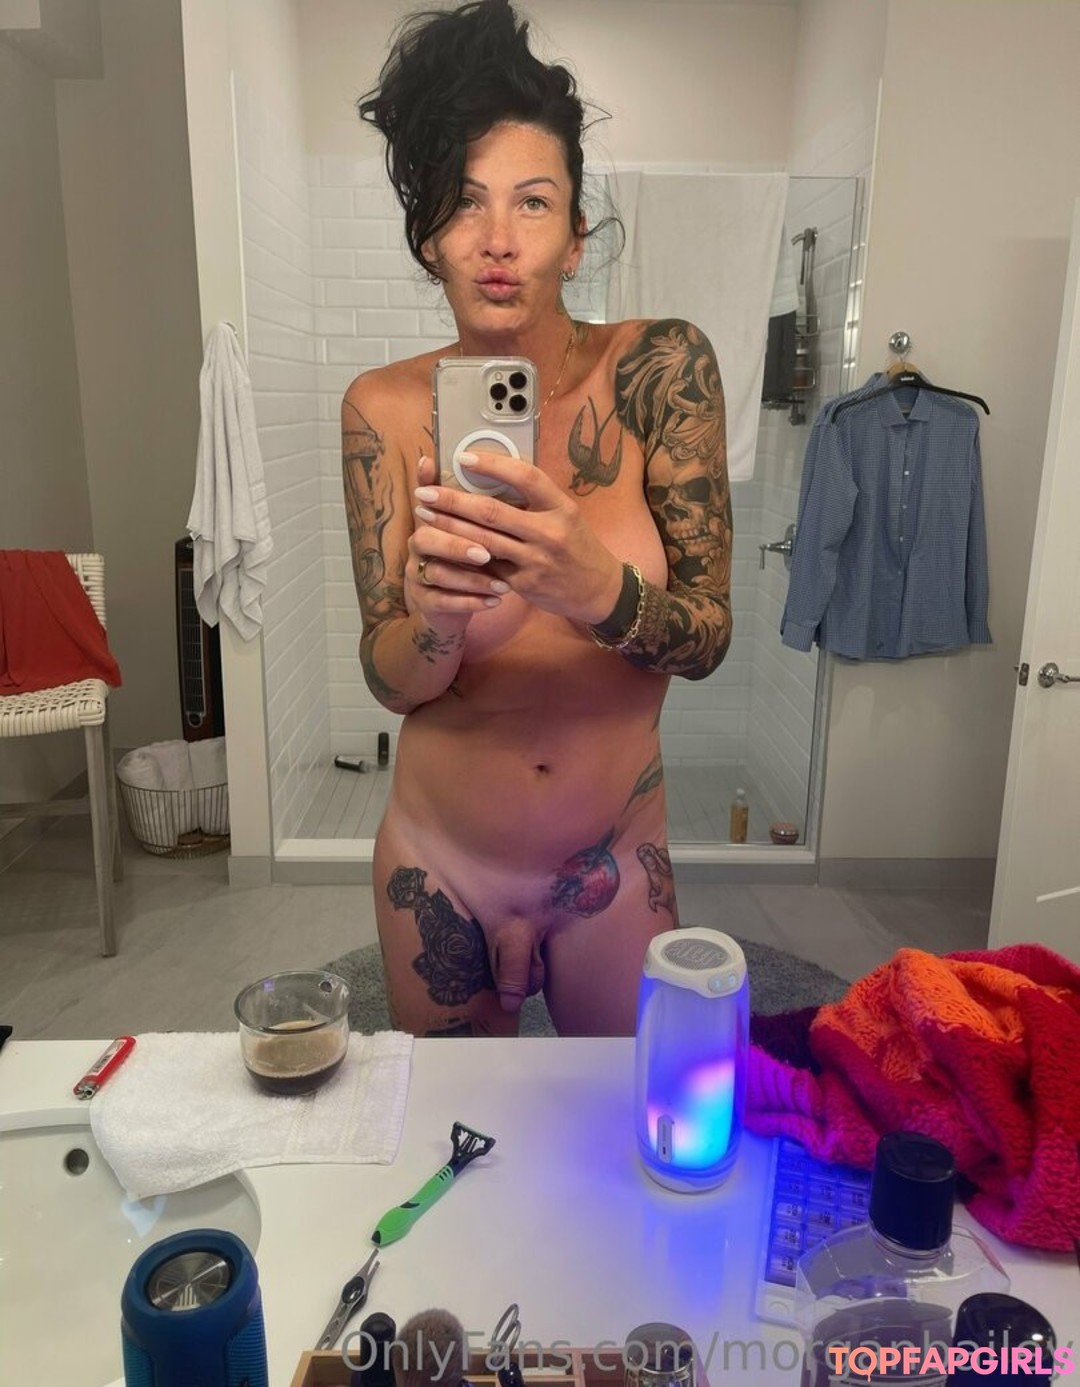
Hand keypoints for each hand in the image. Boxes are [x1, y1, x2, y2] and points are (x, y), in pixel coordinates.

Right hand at [406, 455, 510, 621]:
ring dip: (471, 579)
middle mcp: (418, 546)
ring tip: (503, 585)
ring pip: (437, 574)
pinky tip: (495, 601)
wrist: (448, 605)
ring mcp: (418, 575)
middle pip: (427, 539)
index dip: (443, 499)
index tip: (468, 501)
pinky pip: (443, 602)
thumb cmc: (465, 560)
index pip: (430, 504)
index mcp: (430, 522)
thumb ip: (478, 501)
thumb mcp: (471, 529)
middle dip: (458, 545)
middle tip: (488, 552)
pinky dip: (471, 602)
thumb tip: (482, 466)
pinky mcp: (424, 602)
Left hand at [413, 451, 623, 625]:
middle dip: (452, 501)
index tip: (462, 457)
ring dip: (449, 528)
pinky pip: (487, 568)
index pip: (526, 477)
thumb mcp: (566, 514)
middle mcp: (549, 533)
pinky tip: (441, 546)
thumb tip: (494, 472)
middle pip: (492, 512)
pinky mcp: (524, 585)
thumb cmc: (577, 545)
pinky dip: (462, 556)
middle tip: (425, 492)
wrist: (599, 589)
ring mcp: (536, 562)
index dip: (492, 465)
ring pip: (483, 541)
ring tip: (425, 516)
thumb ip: (535, 498)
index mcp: (561, 507)